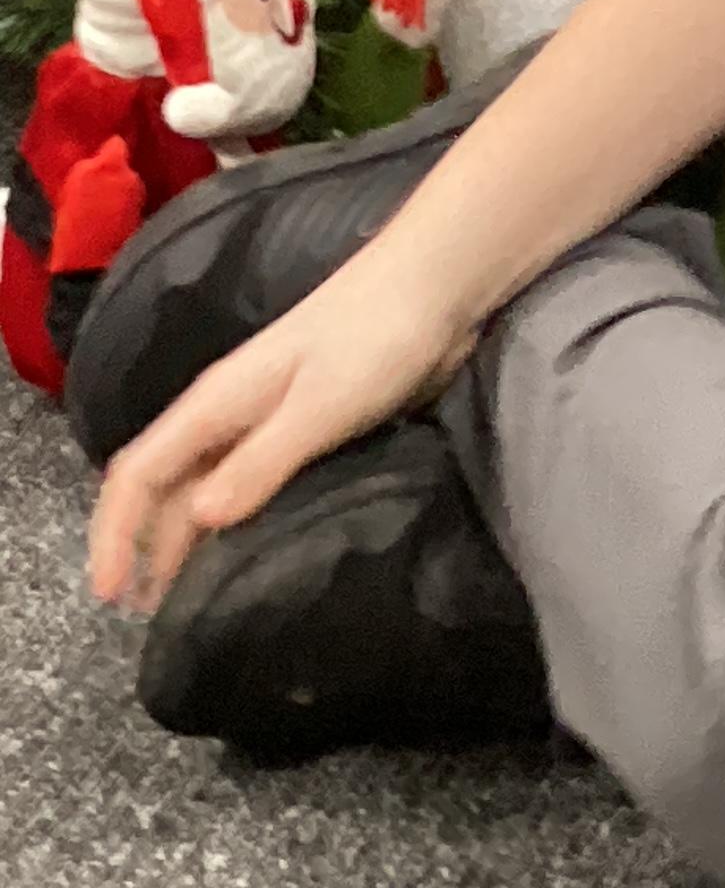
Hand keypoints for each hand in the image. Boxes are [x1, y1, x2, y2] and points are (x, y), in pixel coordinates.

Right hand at [87, 244, 476, 617]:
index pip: (137, 472)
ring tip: (187, 602)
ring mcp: (268, 417)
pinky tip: (248, 553)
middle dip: (145, 546)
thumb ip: (259, 462)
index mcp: (217, 402)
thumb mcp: (318, 406)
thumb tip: (195, 521)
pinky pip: (251, 481)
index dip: (114, 534)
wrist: (438, 283)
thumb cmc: (376, 337)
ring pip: (205, 485)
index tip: (108, 598)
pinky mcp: (308, 424)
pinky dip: (234, 520)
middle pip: (165, 486)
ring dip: (187, 538)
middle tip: (148, 618)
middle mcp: (230, 412)